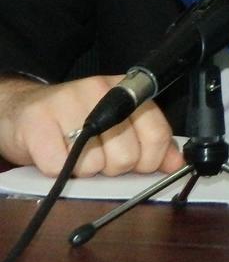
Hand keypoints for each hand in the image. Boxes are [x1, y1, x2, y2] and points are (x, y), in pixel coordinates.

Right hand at [0, 75, 183, 177]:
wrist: (20, 110)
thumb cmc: (73, 121)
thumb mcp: (117, 124)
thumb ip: (149, 142)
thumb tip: (175, 163)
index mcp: (128, 91)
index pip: (157, 134)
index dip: (151, 160)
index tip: (139, 166)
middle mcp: (100, 90)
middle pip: (127, 155)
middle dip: (113, 167)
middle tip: (98, 156)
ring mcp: (68, 103)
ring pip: (94, 164)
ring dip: (84, 170)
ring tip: (75, 153)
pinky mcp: (38, 122)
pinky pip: (60, 167)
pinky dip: (57, 170)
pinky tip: (55, 155)